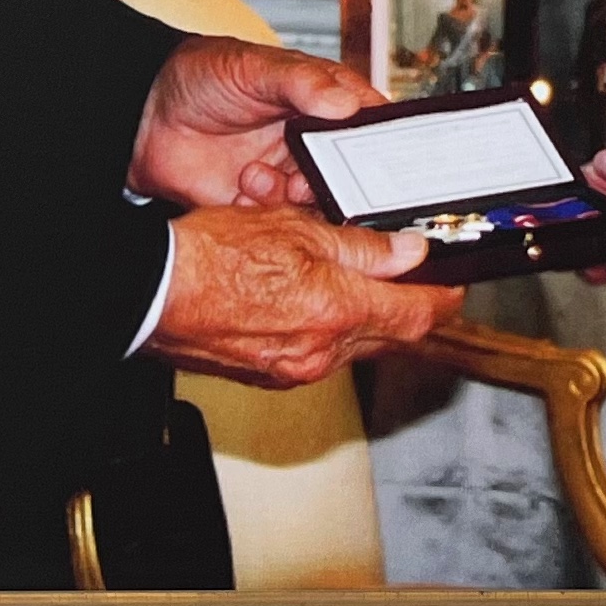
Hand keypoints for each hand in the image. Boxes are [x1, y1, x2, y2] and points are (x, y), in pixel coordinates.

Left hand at [128, 36, 377, 208]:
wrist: (144, 117)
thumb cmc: (202, 77)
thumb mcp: (254, 68)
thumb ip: (301, 83)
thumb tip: (345, 103)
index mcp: (323, 104)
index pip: (373, 127)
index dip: (388, 146)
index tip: (390, 161)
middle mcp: (313, 144)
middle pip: (355, 177)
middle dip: (342, 185)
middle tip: (317, 179)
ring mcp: (288, 176)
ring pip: (320, 205)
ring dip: (296, 197)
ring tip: (259, 173)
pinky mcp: (260, 205)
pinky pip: (283, 225)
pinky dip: (267, 212)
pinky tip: (242, 185)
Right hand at [144, 206, 462, 388]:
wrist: (150, 296)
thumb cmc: (212, 257)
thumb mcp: (295, 230)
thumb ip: (359, 246)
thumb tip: (409, 253)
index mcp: (337, 312)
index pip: (418, 316)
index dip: (445, 298)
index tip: (455, 284)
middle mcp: (322, 353)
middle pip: (390, 336)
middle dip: (407, 307)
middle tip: (416, 277)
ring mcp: (293, 371)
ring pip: (353, 345)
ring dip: (365, 317)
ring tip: (358, 278)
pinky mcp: (268, 375)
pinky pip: (317, 355)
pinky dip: (327, 329)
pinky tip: (310, 299)